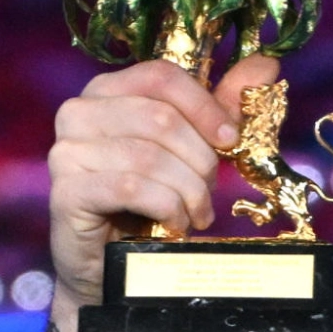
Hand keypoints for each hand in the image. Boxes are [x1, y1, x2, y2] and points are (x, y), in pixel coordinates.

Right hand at [45, 53, 282, 309]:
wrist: (108, 265)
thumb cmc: (147, 204)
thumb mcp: (189, 149)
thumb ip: (221, 107)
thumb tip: (266, 65)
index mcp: (106, 91)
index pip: (162, 76)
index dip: (204, 106)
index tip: (230, 140)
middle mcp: (78, 113)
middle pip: (161, 117)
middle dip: (199, 158)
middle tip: (210, 190)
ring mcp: (67, 152)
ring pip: (149, 156)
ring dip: (187, 189)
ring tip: (197, 213)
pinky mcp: (66, 192)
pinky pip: (131, 188)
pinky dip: (166, 207)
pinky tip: (175, 223)